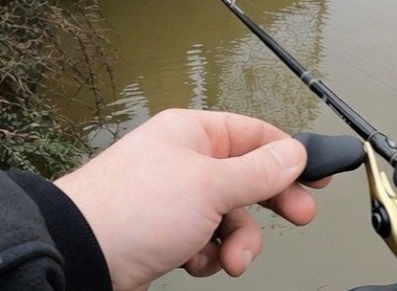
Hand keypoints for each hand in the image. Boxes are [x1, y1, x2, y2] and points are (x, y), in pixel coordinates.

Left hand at [54, 109, 316, 290]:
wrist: (78, 254)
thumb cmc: (135, 209)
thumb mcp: (212, 186)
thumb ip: (260, 172)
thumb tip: (296, 152)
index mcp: (193, 133)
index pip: (255, 135)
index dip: (290, 155)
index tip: (318, 178)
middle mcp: (183, 161)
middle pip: (246, 178)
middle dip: (270, 204)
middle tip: (299, 217)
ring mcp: (171, 199)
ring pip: (228, 216)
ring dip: (238, 241)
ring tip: (230, 261)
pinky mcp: (161, 234)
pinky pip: (204, 241)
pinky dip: (207, 255)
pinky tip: (196, 263)